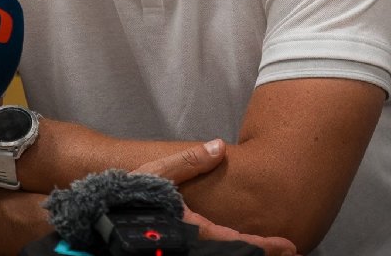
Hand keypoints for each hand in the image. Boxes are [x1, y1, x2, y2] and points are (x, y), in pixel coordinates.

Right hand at [133, 142, 300, 255]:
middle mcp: (189, 242)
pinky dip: (228, 250)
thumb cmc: (130, 190)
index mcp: (190, 226)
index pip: (234, 240)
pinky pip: (207, 252)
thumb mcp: (159, 171)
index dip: (263, 246)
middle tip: (290, 253)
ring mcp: (179, 249)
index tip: (289, 246)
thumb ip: (191, 160)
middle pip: (231, 254)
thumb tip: (219, 146)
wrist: (100, 210)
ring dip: (247, 255)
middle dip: (261, 255)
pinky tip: (241, 247)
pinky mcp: (173, 248)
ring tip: (273, 253)